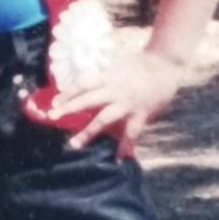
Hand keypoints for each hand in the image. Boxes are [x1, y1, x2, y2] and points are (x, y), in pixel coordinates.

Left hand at [48, 49, 184, 153]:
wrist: (166, 67)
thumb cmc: (140, 63)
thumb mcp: (117, 61)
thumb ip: (101, 70)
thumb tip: (81, 78)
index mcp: (108, 75)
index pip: (83, 83)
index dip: (68, 92)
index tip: (53, 102)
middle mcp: (115, 89)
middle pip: (88, 100)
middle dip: (69, 109)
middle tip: (52, 117)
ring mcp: (127, 103)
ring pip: (104, 119)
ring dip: (88, 132)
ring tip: (74, 144)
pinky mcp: (141, 114)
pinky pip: (131, 133)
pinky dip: (125, 146)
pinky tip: (118, 158)